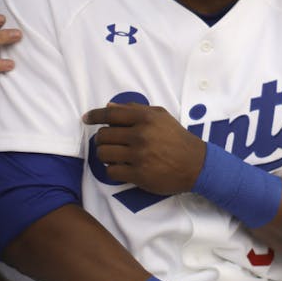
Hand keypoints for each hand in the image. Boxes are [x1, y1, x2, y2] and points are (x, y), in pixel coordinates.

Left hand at [83, 102, 204, 194]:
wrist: (195, 164)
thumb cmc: (176, 138)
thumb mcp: (160, 116)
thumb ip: (135, 109)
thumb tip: (109, 106)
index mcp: (145, 118)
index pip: (111, 114)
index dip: (95, 116)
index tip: (86, 118)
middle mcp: (141, 135)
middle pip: (103, 136)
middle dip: (101, 139)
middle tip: (108, 142)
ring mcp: (139, 156)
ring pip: (103, 154)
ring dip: (104, 154)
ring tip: (112, 155)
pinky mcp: (139, 174)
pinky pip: (111, 172)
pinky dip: (112, 170)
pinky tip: (120, 167)